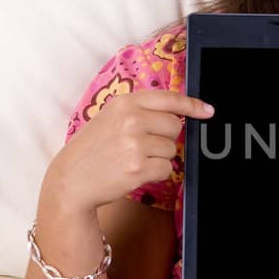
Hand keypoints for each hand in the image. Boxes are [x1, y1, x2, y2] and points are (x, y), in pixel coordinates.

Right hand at [47, 89, 214, 212]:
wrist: (70, 180)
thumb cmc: (93, 149)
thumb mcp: (110, 118)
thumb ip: (140, 111)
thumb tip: (179, 115)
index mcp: (124, 103)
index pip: (168, 98)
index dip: (192, 106)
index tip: (208, 111)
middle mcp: (130, 120)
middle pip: (175, 127)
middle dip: (166, 138)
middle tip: (142, 146)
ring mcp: (134, 144)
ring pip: (172, 150)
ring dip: (159, 158)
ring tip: (133, 160)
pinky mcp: (138, 168)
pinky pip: (166, 169)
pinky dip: (156, 173)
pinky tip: (134, 172)